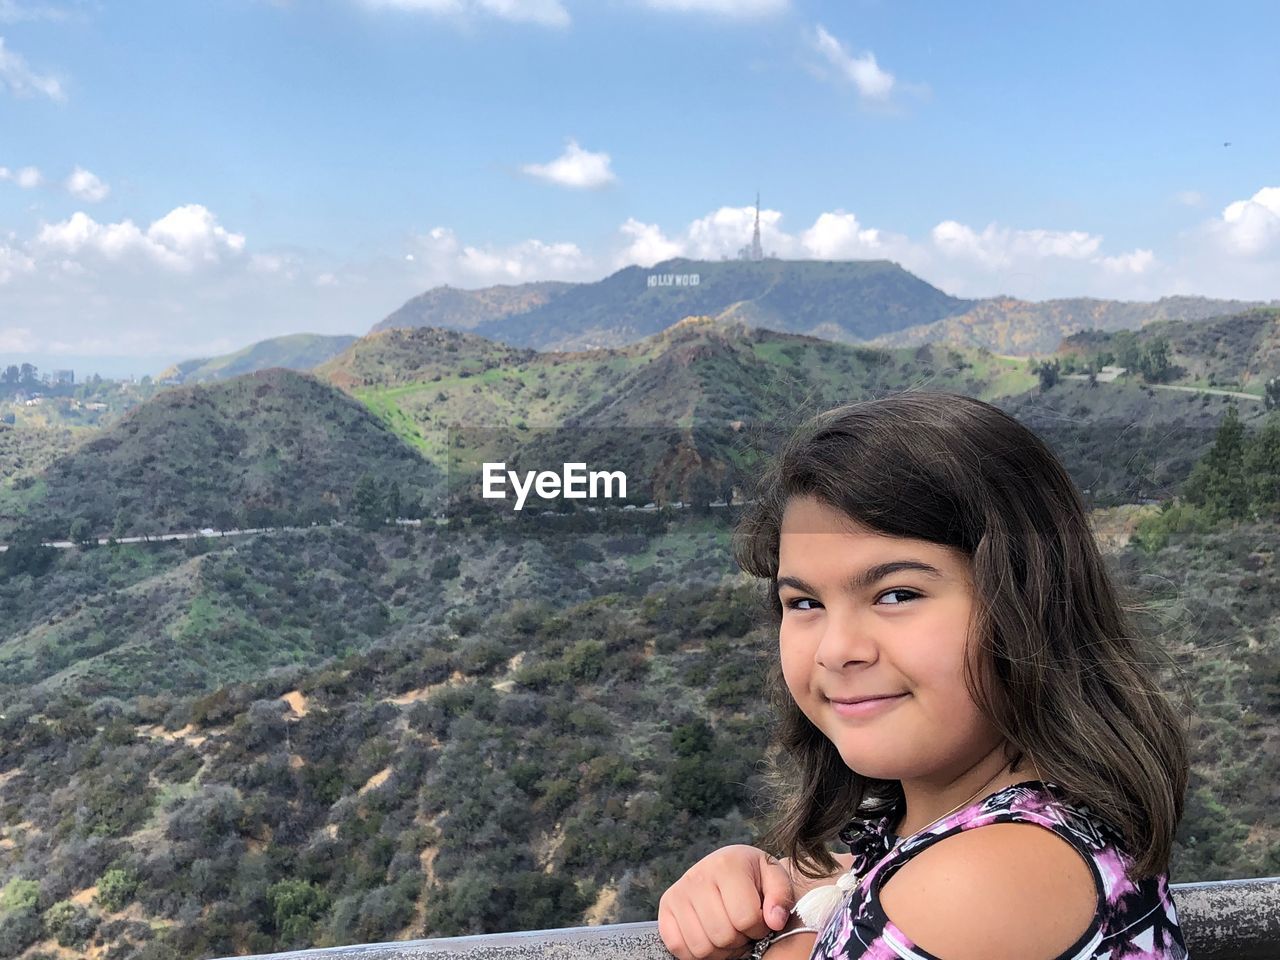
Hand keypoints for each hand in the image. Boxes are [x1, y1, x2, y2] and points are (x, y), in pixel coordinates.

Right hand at [657, 844, 797, 959]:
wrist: (726, 866)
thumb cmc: (752, 876)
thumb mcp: (774, 877)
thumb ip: (781, 896)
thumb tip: (774, 920)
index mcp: (727, 864)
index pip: (745, 918)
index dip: (758, 927)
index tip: (760, 920)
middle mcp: (697, 875)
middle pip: (722, 935)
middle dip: (739, 939)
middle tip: (743, 928)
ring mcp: (678, 892)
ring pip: (700, 946)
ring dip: (719, 949)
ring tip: (727, 932)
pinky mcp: (665, 907)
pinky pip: (678, 947)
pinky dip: (695, 952)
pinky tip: (709, 936)